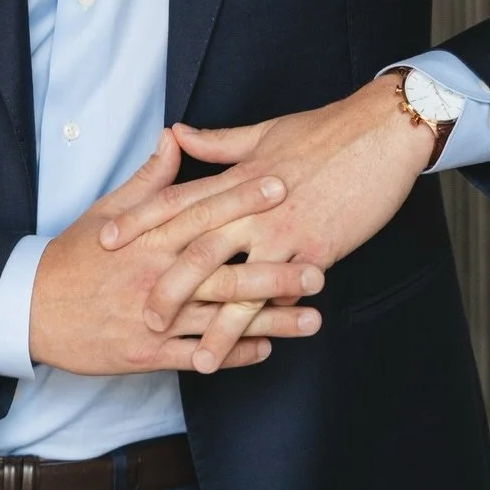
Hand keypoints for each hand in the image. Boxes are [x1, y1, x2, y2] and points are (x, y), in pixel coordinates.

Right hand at [29, 129, 325, 374]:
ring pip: (219, 319)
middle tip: (319, 265)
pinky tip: (267, 350)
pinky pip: (198, 356)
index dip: (242, 199)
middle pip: (221, 270)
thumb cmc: (72, 256)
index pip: (200, 211)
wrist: (29, 308)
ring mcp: (153, 318)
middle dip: (272, 269)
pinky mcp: (147, 354)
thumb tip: (175, 136)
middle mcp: (154, 276)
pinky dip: (232, 353)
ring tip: (312, 317)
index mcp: (146, 237)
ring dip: (268, 320)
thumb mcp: (107, 211)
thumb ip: (148, 178)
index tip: (281, 185)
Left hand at [98, 77, 432, 372]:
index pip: (178, 200)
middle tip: (140, 316)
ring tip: (194, 359)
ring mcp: (284, 231)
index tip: (106, 240)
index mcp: (237, 177)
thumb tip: (177, 133)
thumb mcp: (265, 133)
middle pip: (197, 249)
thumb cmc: (326, 130)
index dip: (139, 221)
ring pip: (238, 284)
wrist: (383, 134)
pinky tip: (253, 350)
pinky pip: (284, 295)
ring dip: (215, 325)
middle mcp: (253, 207)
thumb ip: (218, 142)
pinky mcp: (316, 251)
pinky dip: (265, 325)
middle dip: (167, 286)